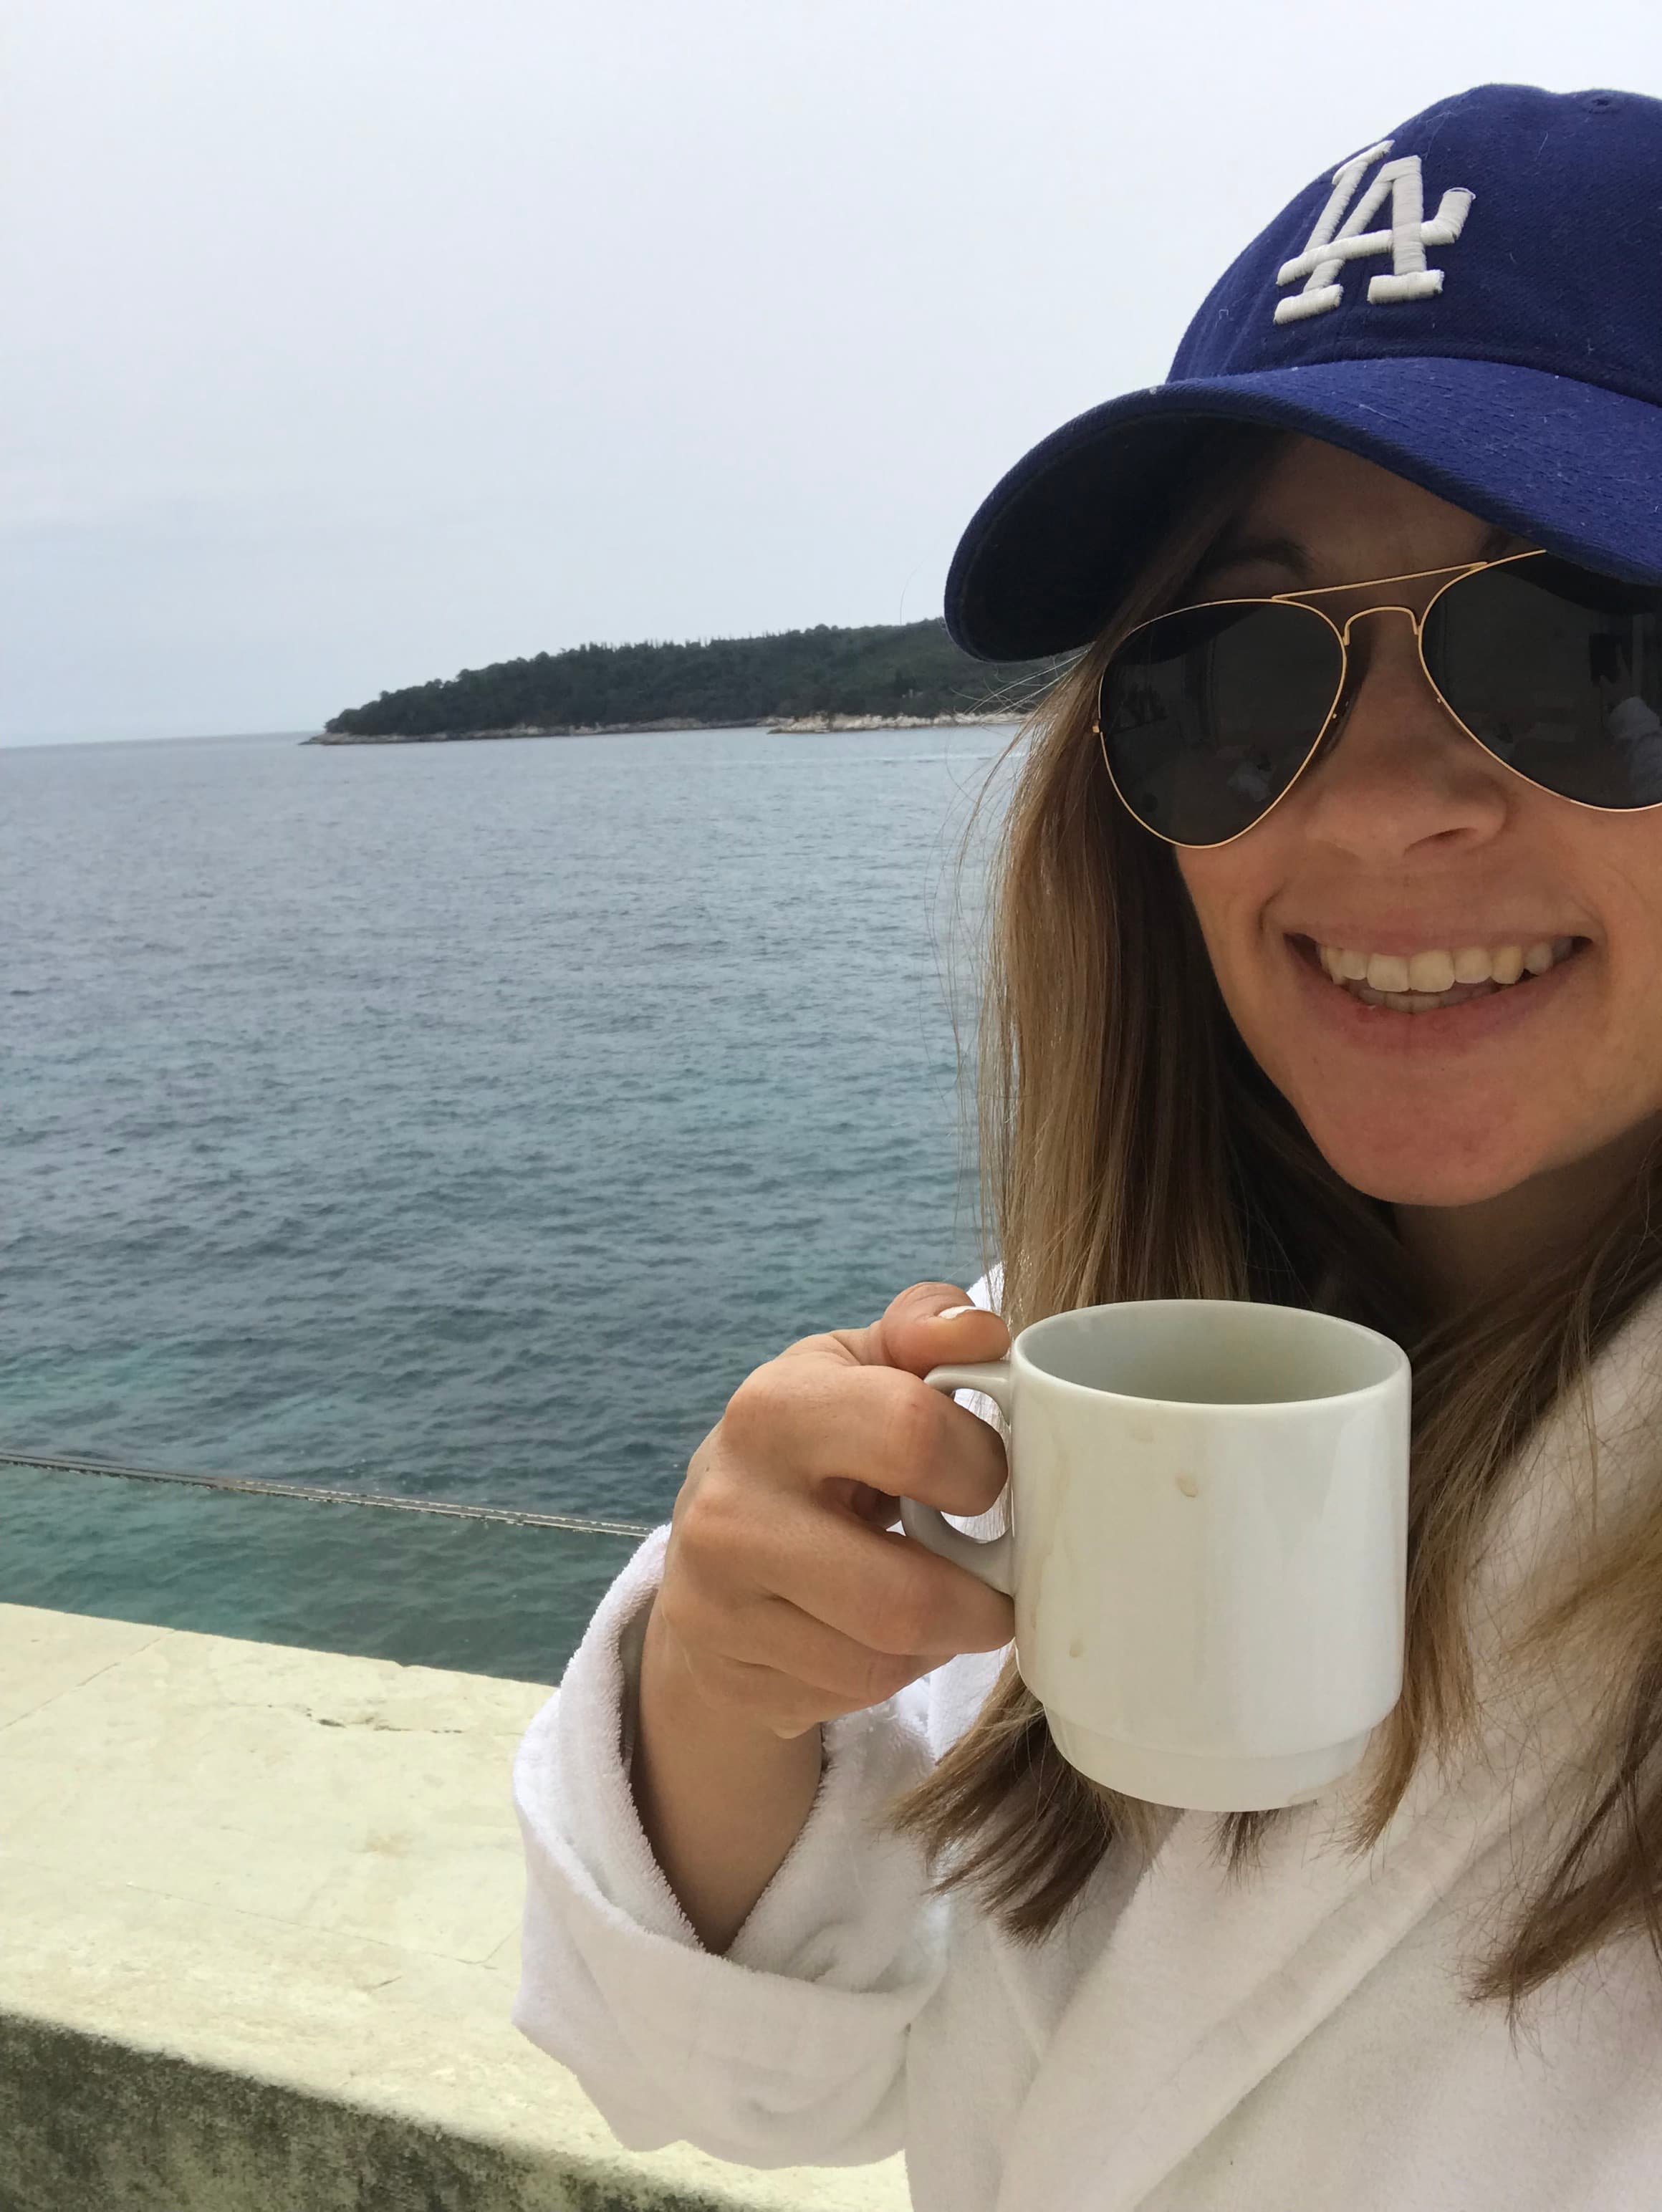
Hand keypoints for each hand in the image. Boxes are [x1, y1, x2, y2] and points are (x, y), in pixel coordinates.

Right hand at [645, 1281, 1014, 1741]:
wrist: (710, 1546)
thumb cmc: (815, 1442)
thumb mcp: (859, 1368)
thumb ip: (924, 1330)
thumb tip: (980, 1332)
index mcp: (773, 1408)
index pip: (913, 1435)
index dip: (980, 1465)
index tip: (987, 1478)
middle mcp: (730, 1510)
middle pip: (906, 1597)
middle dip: (981, 1601)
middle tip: (996, 1581)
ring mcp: (718, 1603)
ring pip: (886, 1661)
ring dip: (938, 1641)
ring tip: (933, 1599)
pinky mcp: (727, 1676)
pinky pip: (852, 1696)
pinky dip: (890, 1673)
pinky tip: (877, 1632)